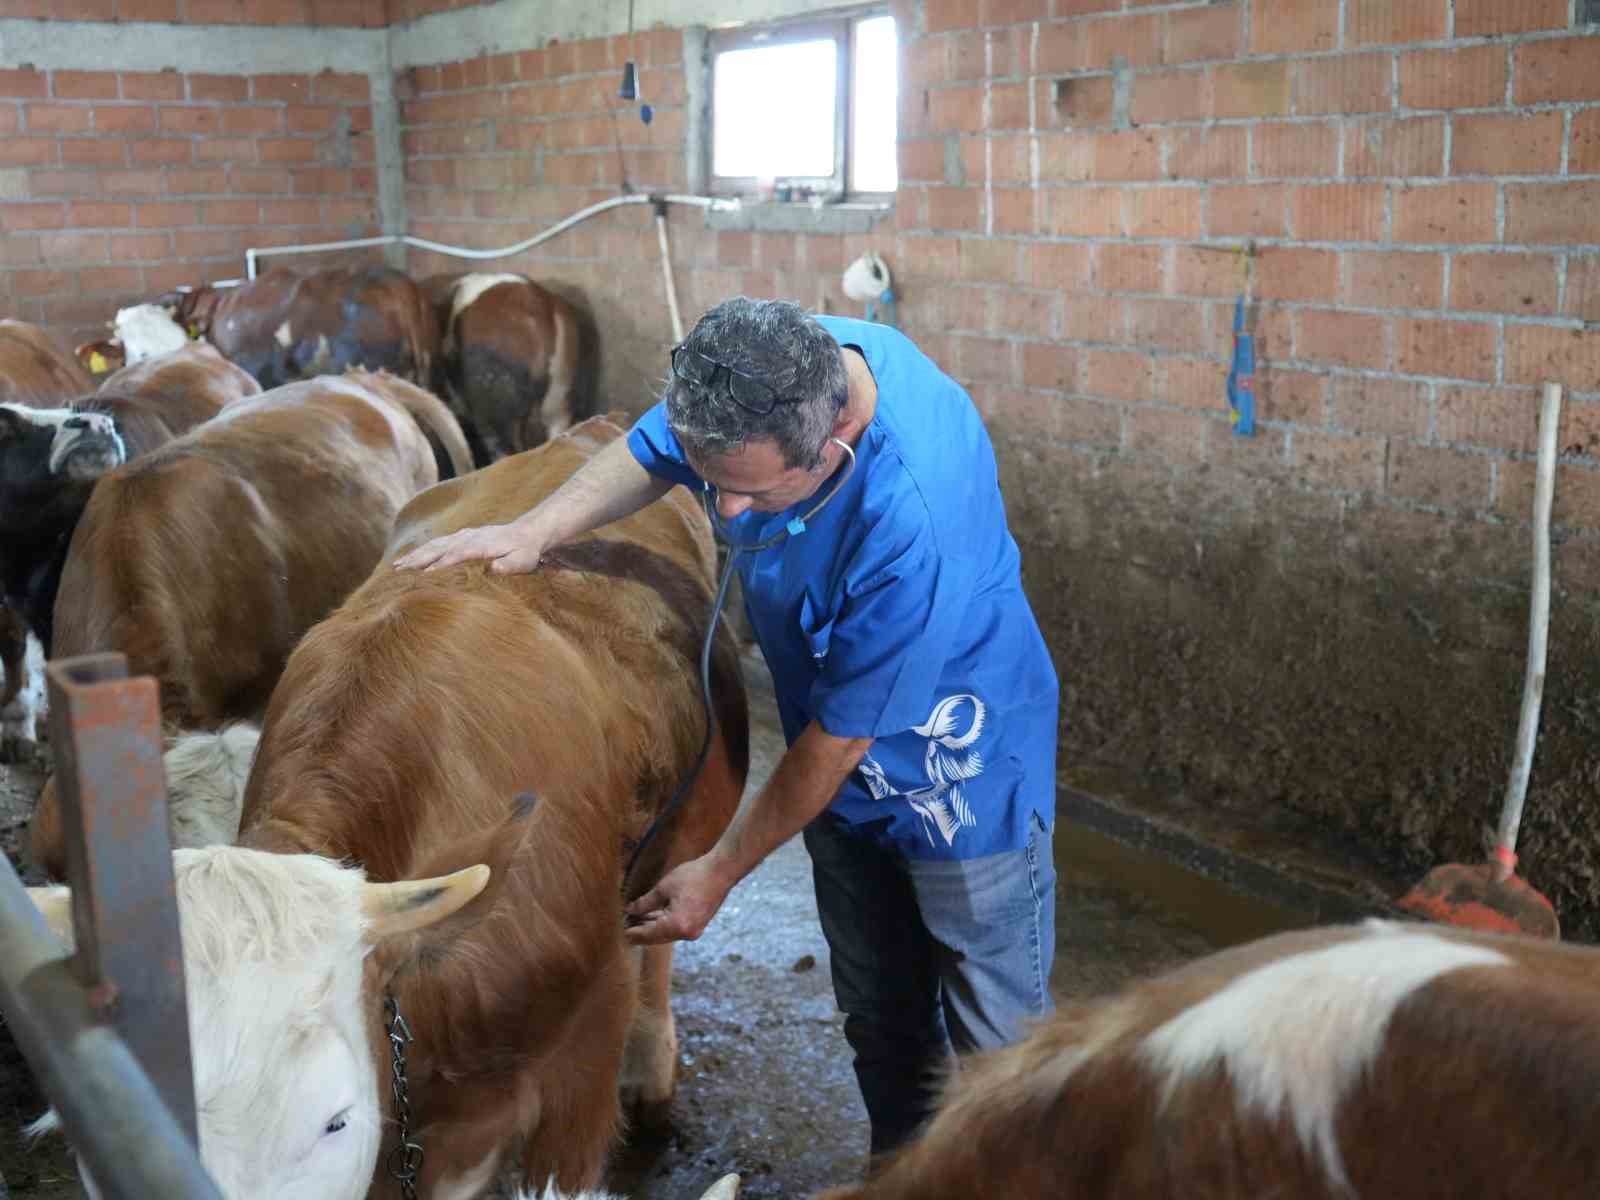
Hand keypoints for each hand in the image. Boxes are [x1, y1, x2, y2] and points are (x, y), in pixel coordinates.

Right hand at [392, 521, 545, 573]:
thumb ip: (511, 564)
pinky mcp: (461, 537)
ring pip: (434, 545)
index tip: (425, 577)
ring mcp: (462, 536)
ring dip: (415, 555)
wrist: (528, 532)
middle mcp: (467, 537)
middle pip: (438, 548)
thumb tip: (495, 567)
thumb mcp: (524, 560)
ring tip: (396, 567)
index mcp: (480, 544)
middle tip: (399, 572)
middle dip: (418, 560)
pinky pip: (437, 543)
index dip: (441, 566)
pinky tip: (409, 559)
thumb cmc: (526, 551)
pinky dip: (421, 550)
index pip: (456, 555)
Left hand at [624, 855, 734, 944]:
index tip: (620, 930)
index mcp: (676, 926)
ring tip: (635, 919)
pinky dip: (663, 924)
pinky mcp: (697, 925)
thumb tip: (630, 910)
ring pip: (666, 934)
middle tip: (624, 924)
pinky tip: (652, 916)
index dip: (633, 932)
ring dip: (651, 927)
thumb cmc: (694, 876)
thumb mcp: (664, 887)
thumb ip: (645, 903)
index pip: (648, 934)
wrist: (721, 871)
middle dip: (640, 931)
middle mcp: (685, 933)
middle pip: (657, 938)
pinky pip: (675, 929)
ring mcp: (693, 931)